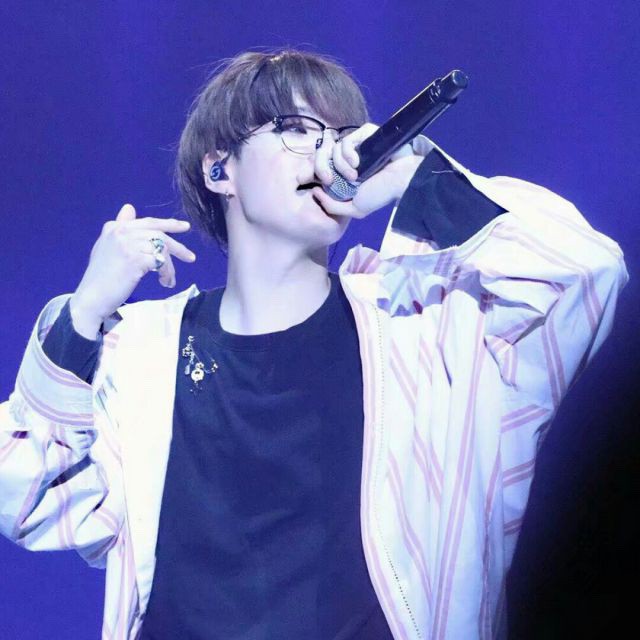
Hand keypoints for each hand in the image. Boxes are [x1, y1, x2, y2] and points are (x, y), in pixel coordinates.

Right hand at [69, 204, 194, 337]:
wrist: (92, 297)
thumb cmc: (101, 277)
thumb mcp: (108, 247)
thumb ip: (120, 227)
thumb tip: (129, 207)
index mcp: (114, 227)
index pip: (148, 222)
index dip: (168, 224)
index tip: (184, 227)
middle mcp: (121, 232)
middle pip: (159, 233)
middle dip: (178, 246)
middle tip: (191, 257)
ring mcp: (128, 245)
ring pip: (162, 250)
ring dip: (170, 267)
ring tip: (169, 280)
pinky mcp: (135, 259)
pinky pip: (161, 263)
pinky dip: (166, 273)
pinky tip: (164, 282)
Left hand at [312, 122, 422, 218]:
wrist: (402, 181)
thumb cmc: (381, 195)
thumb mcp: (354, 208)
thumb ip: (332, 205)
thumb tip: (314, 192)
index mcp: (342, 175)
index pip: (318, 166)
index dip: (308, 170)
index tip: (302, 179)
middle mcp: (346, 159)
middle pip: (319, 155)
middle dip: (320, 168)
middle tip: (330, 180)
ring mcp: (356, 146)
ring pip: (332, 148)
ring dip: (340, 165)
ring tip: (355, 176)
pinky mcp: (364, 135)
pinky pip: (346, 139)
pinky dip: (347, 152)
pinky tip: (358, 163)